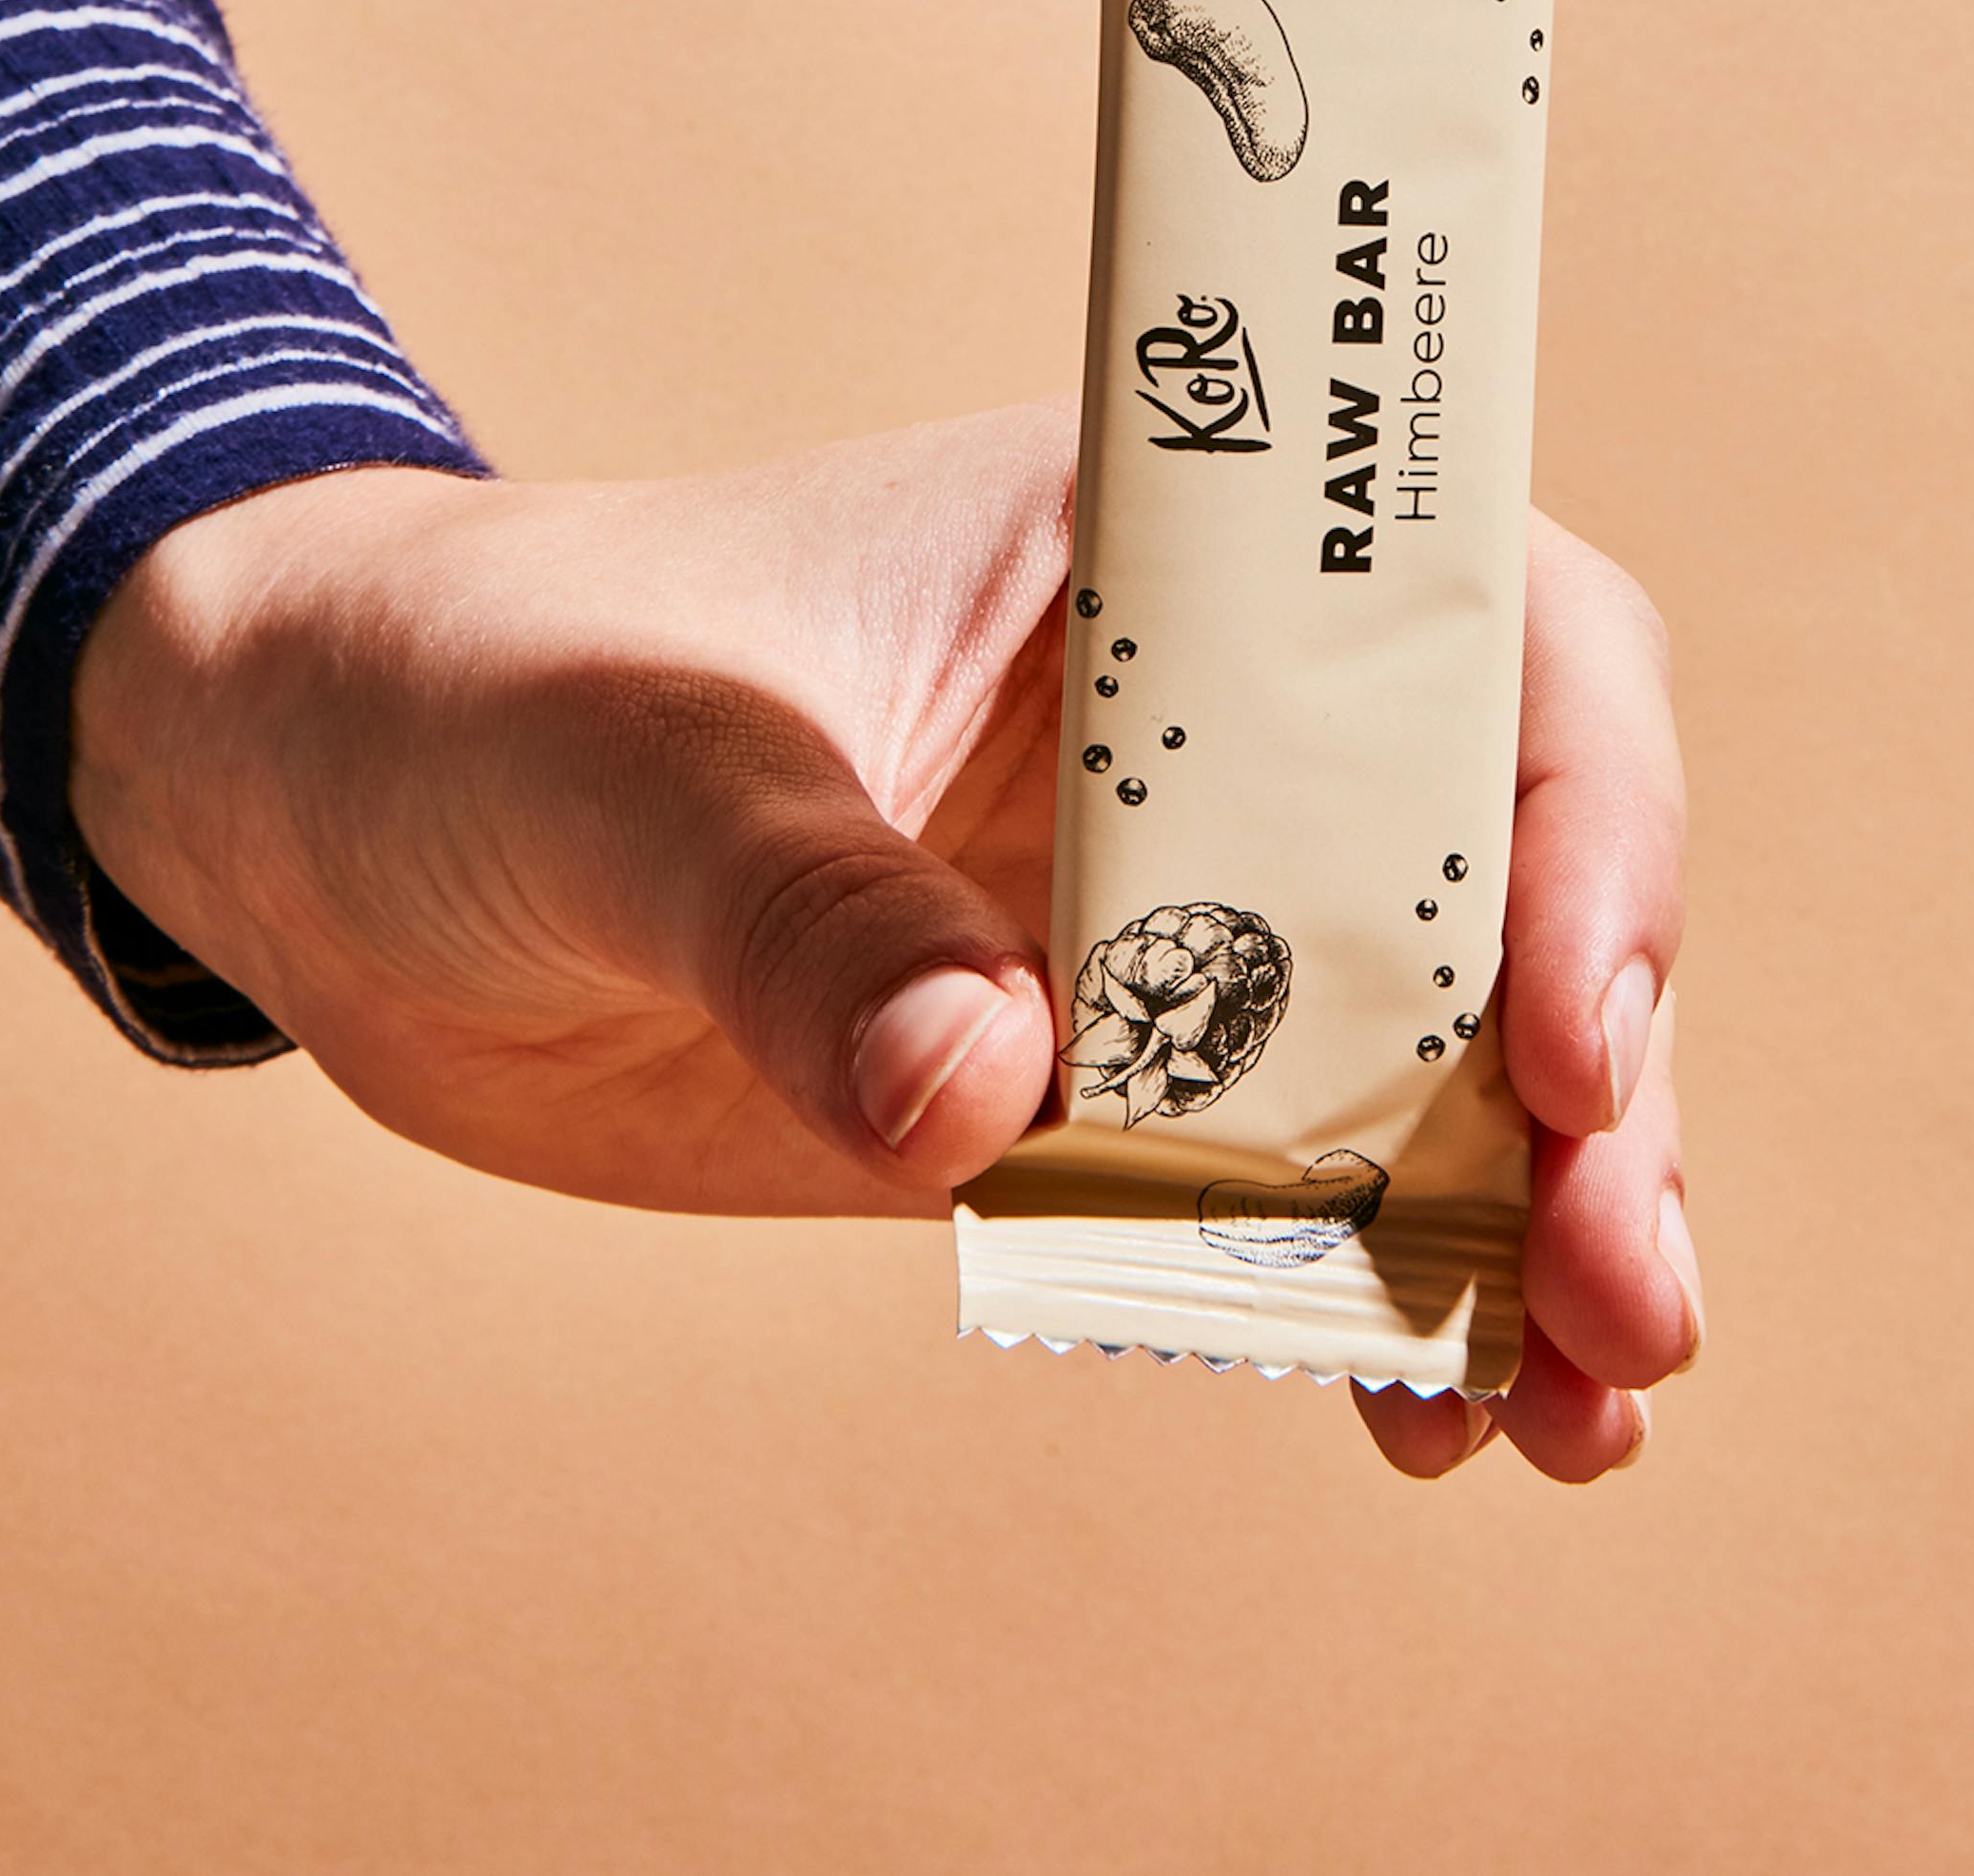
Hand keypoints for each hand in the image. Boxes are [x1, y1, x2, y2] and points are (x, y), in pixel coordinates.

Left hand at [70, 404, 1697, 1483]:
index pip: (1462, 622)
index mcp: (1152, 545)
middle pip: (1502, 867)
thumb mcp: (625, 765)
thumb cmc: (490, 690)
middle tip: (1628, 1286)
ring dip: (1541, 1220)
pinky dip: (1388, 1303)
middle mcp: (1206, 720)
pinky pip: (1291, 1191)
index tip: (1561, 1019)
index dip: (1574, 803)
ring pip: (1438, 1052)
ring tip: (1585, 1410)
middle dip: (1599, 1073)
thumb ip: (797, 908)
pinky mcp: (1089, 1083)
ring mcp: (1161, 911)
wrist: (345, 823)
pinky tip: (1442, 1427)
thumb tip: (981, 1087)